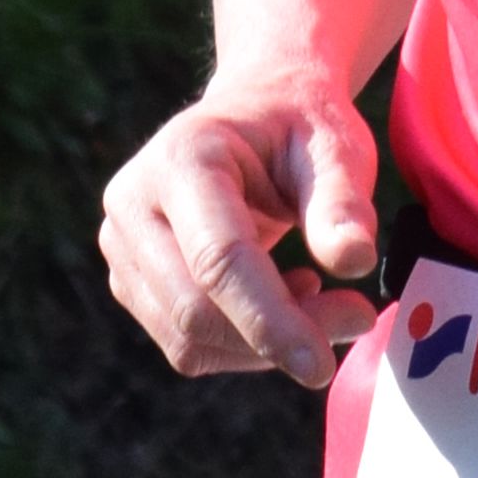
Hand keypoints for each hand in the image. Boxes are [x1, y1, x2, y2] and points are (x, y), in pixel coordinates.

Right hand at [98, 78, 381, 389]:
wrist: (255, 111)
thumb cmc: (299, 127)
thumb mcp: (337, 147)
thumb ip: (343, 203)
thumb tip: (353, 261)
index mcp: (181, 158)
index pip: (218, 260)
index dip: (269, 320)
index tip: (322, 366)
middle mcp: (133, 203)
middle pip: (194, 310)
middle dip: (275, 338)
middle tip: (356, 318)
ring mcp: (121, 246)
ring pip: (188, 340)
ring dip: (263, 346)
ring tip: (314, 291)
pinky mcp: (130, 281)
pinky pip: (186, 344)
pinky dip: (244, 343)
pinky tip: (280, 295)